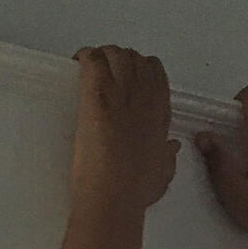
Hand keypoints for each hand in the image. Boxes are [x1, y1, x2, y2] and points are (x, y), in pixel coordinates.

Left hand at [70, 47, 179, 212]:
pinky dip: (83, 58)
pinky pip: (91, 58)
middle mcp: (144, 93)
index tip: (125, 82)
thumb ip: (168, 157)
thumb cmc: (135, 190)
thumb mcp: (162, 173)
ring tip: (88, 72)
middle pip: (132, 59)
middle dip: (117, 62)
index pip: (155, 72)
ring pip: (112, 54)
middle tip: (102, 76)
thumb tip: (172, 148)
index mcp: (160, 109)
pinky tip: (76, 65)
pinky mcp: (97, 91)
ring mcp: (121, 89)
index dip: (138, 72)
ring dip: (100, 58)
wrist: (112, 194)